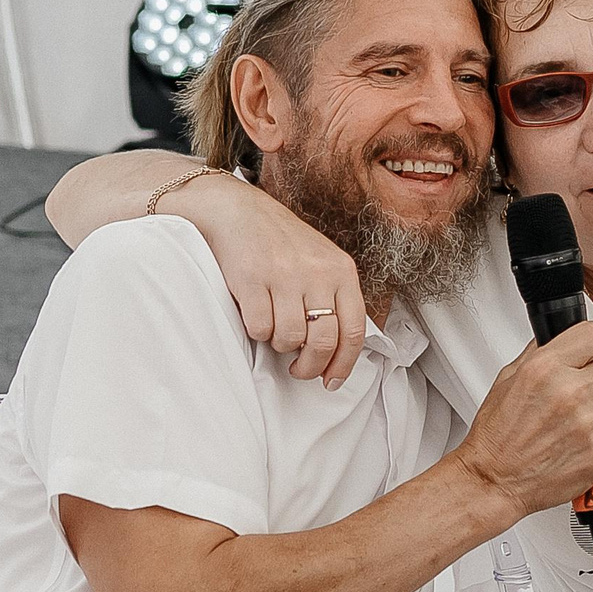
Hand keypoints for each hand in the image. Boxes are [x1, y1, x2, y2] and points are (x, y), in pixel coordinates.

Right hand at [166, 172, 366, 385]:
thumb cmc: (280, 242)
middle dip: (310, 366)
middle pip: (322, 342)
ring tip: (274, 329)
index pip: (354, 331)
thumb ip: (334, 298)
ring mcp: (284, 275)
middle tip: (299, 369)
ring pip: (289, 340)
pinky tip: (256, 315)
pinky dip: (256, 330)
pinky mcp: (252, 279)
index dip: (344, 364)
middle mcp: (317, 272)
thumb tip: (338, 350)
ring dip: (279, 344)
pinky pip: (259, 328)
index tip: (332, 380)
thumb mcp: (320, 262)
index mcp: (341, 270)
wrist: (238, 211)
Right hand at [450, 322, 592, 522]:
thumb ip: (538, 355)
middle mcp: (569, 392)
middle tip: (592, 392)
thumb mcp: (507, 381)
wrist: (493, 481)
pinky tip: (592, 441)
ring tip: (588, 422)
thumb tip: (560, 338)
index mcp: (545, 368)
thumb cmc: (497, 438)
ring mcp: (588, 424)